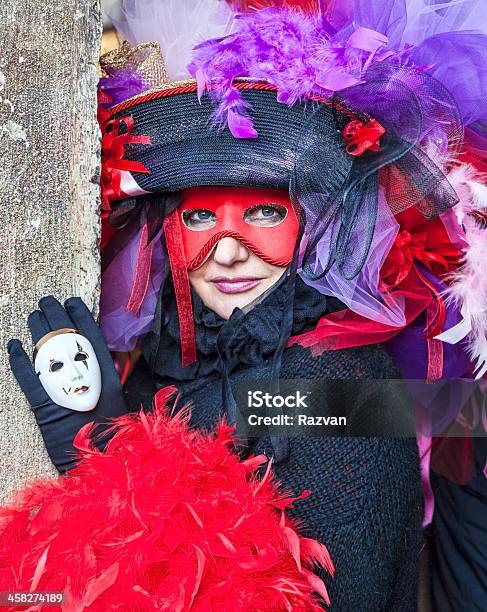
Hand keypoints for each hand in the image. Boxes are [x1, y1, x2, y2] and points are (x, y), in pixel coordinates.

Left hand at [8, 296, 126, 473]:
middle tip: (46, 302)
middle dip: (55, 317)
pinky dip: (18, 361)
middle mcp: (86, 380)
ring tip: (33, 315)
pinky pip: (28, 379)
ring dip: (38, 331)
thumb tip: (100, 360)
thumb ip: (108, 382)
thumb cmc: (112, 438)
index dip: (81, 317)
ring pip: (48, 354)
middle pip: (67, 340)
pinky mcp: (44, 408)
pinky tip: (14, 346)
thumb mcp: (117, 405)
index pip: (92, 338)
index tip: (72, 301)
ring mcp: (65, 392)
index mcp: (108, 377)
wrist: (102, 468)